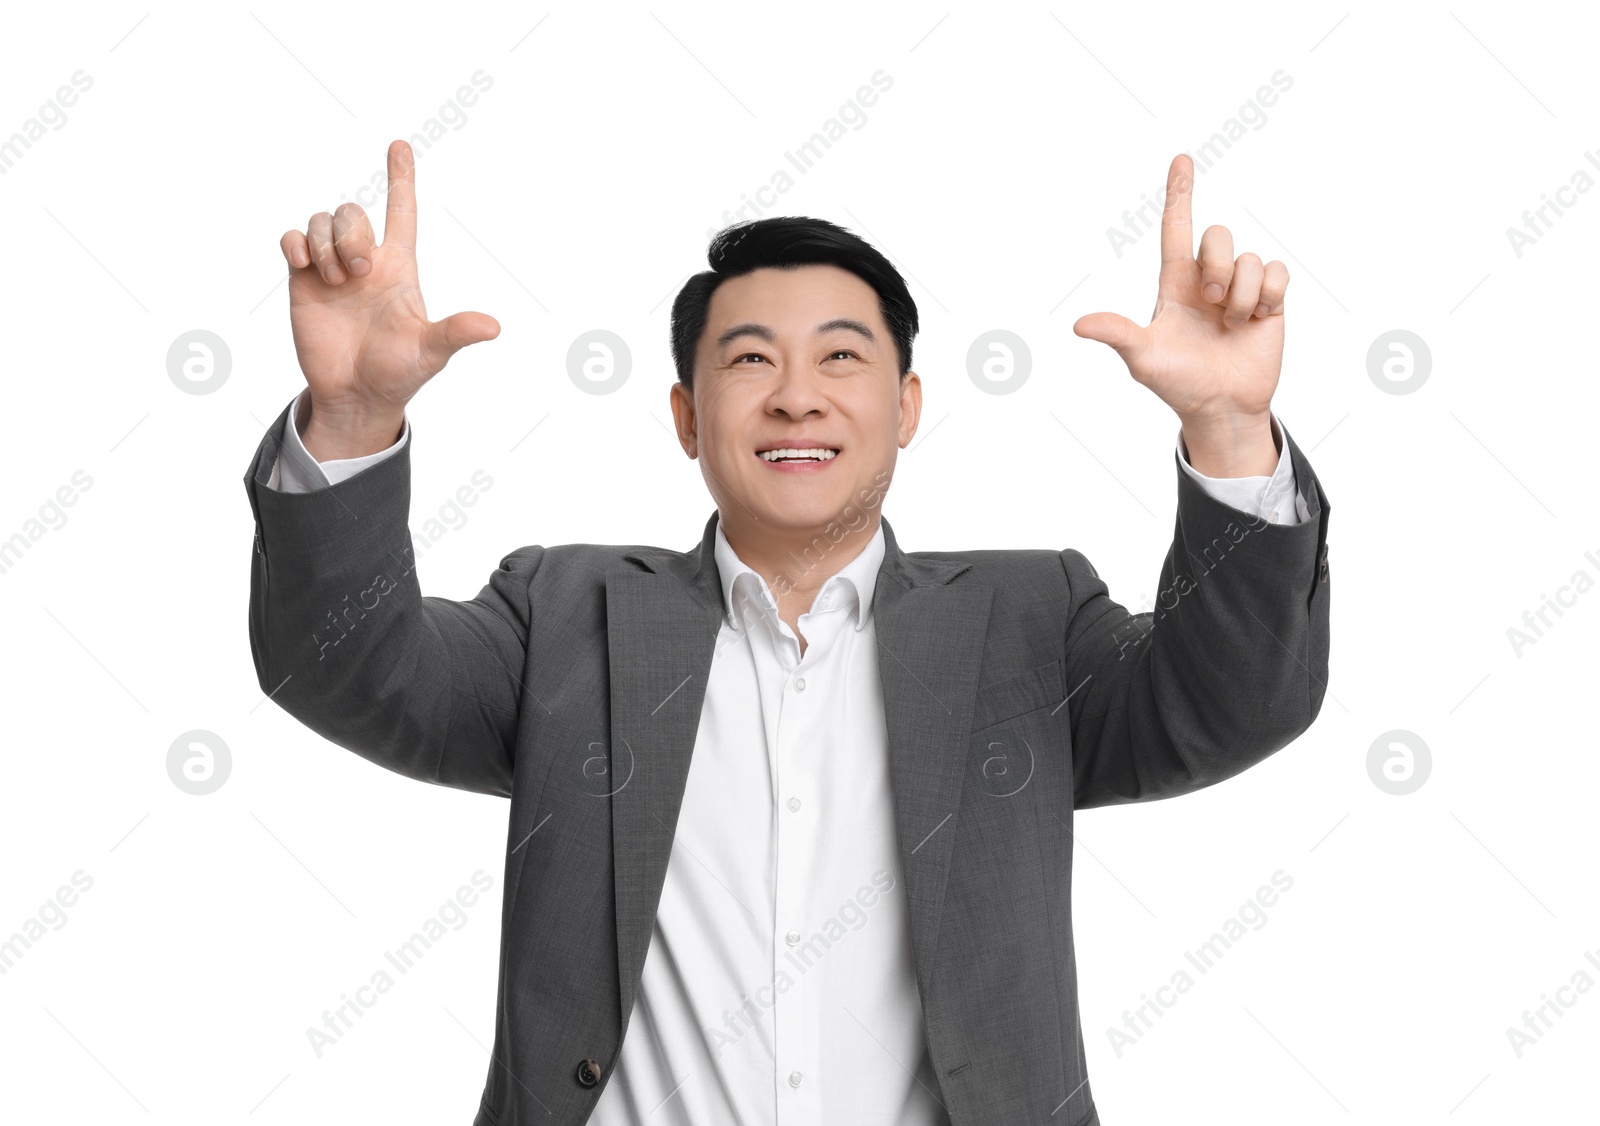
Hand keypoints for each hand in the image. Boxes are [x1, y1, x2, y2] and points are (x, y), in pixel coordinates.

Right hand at [278, 140, 499, 457]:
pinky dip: (295, 243)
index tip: (400, 145)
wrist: (355, 395)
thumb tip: (493, 327)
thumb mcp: (430, 352)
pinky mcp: (303, 281)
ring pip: (321, 221)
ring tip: (335, 283)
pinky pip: (292, 240)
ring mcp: (332, 269)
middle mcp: (365, 261)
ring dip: (325, 243)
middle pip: (352, 213)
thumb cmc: (398, 372)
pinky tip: (304, 263)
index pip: (402, 211)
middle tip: (357, 273)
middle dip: (351, 233)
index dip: (401, 178)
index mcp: (399, 268)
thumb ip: (456, 333)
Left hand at [1073, 154, 1287, 473]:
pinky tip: (1256, 320)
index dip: (1179, 194)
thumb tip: (1079, 325)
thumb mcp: (1143, 359)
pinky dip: (1267, 296)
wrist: (1222, 408)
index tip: (1181, 158)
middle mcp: (1208, 279)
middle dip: (1216, 267)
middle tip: (1209, 306)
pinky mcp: (1269, 300)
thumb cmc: (1179, 384)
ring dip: (1240, 296)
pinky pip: (1276, 272)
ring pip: (1249, 258)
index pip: (1176, 228)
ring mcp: (1239, 288)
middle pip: (1217, 235)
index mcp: (1175, 284)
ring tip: (1230, 326)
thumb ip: (1117, 334)